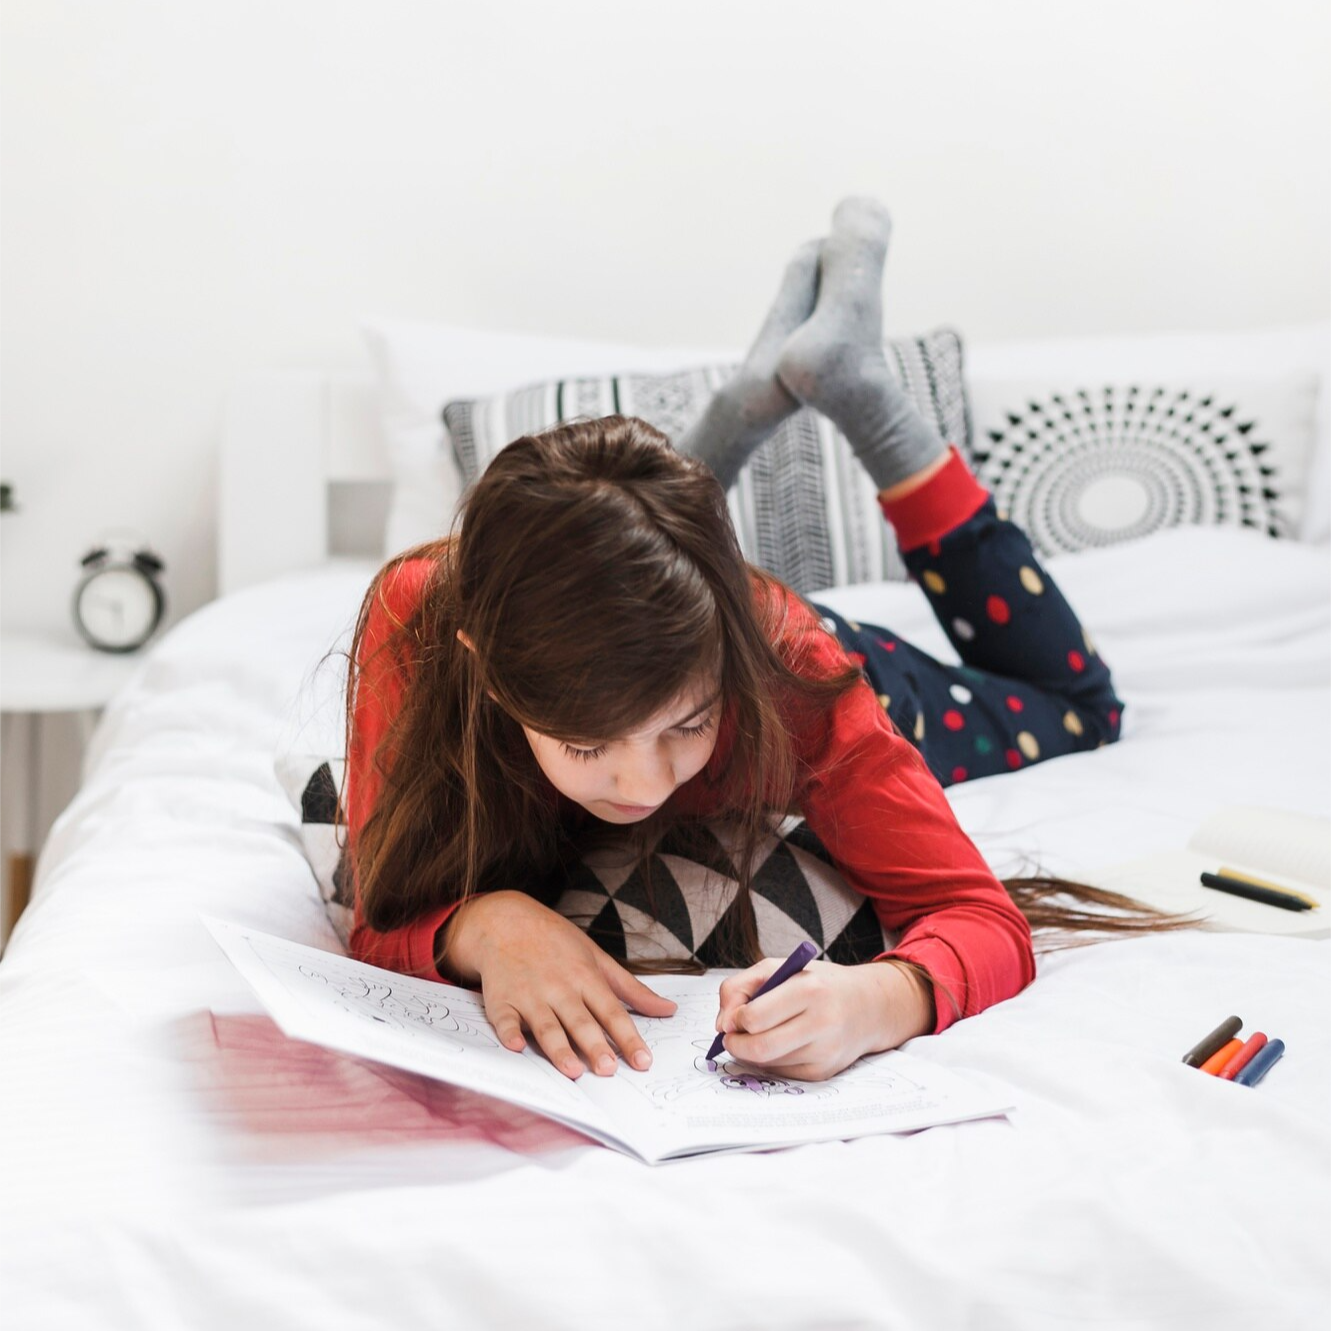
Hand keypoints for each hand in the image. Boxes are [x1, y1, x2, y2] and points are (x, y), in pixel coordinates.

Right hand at [439, 890, 676, 1079]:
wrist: (506, 922)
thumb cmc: (556, 942)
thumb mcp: (597, 957)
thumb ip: (632, 988)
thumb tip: (669, 1009)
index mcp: (586, 976)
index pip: (612, 1011)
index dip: (628, 1037)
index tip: (643, 1061)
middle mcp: (559, 987)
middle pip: (581, 1021)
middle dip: (595, 1046)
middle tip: (609, 1070)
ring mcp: (529, 994)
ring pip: (546, 1025)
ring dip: (558, 1047)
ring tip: (573, 1070)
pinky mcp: (502, 1000)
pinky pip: (505, 1019)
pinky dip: (509, 1032)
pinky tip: (517, 1046)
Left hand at [713, 958, 933, 1081]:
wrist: (867, 1005)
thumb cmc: (817, 983)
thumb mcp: (779, 968)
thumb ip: (740, 987)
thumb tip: (721, 1025)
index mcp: (809, 989)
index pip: (755, 1017)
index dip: (734, 1020)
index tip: (733, 1017)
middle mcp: (822, 1022)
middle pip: (759, 1048)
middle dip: (735, 1045)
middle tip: (731, 1036)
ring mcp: (825, 1051)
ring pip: (768, 1064)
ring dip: (751, 1053)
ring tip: (759, 1035)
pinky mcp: (824, 1072)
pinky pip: (782, 1074)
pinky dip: (771, 1062)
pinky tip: (779, 1045)